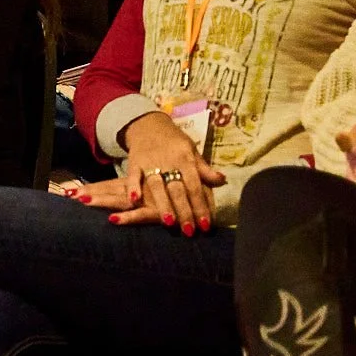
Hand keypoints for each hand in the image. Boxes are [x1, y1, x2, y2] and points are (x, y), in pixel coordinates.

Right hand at [104, 112, 226, 233]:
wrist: (148, 124)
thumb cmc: (174, 142)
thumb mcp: (191, 151)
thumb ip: (203, 168)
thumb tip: (222, 180)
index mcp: (186, 159)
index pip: (195, 186)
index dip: (201, 205)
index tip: (206, 224)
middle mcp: (169, 162)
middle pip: (177, 189)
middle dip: (184, 211)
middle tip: (190, 231)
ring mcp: (150, 162)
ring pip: (157, 186)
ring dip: (163, 204)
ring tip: (169, 223)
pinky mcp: (134, 162)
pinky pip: (133, 176)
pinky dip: (133, 187)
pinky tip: (134, 200)